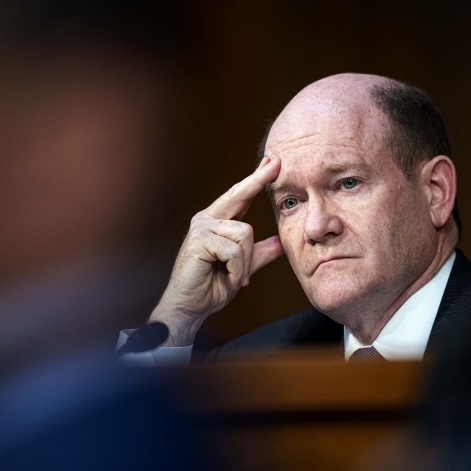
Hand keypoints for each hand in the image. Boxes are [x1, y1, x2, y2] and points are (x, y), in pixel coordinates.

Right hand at [149, 157, 284, 345]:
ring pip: (244, 232)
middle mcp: (206, 219)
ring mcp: (201, 228)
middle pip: (239, 195)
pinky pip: (234, 250)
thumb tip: (280, 241)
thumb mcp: (243, 268)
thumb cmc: (211, 287)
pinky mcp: (199, 241)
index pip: (240, 196)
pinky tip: (229, 279)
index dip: (256, 179)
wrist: (190, 308)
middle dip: (258, 180)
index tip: (272, 162)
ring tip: (236, 277)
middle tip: (276, 163)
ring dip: (246, 262)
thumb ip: (260, 253)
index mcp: (216, 222)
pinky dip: (238, 269)